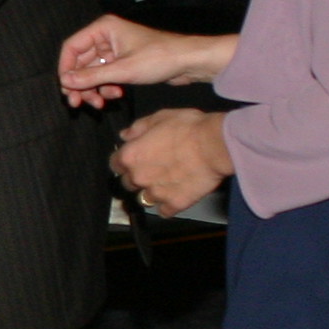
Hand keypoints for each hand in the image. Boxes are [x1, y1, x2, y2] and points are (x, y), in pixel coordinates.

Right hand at [57, 11, 227, 107]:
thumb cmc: (161, 58)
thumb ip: (91, 77)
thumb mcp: (123, 70)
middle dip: (80, 84)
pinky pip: (104, 76)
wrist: (189, 62)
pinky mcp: (122, 61)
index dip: (65, 69)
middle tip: (78, 104)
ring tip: (100, 103)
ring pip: (91, 72)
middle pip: (80, 62)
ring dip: (93, 89)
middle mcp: (106, 36)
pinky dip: (105, 87)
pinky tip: (116, 95)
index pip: (71, 47)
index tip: (66, 88)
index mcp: (103, 28)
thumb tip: (65, 82)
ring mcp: (114, 50)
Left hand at [113, 108, 231, 216]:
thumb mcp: (160, 117)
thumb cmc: (188, 128)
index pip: (115, 164)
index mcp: (130, 156)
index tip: (132, 158)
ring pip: (145, 199)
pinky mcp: (174, 204)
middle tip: (153, 169)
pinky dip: (168, 205)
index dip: (123, 161)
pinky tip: (176, 196)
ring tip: (166, 183)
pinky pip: (165, 211)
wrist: (214, 145)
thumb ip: (139, 128)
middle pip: (128, 183)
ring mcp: (155, 193)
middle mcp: (138, 178)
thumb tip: (125, 135)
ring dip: (152, 192)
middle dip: (137, 177)